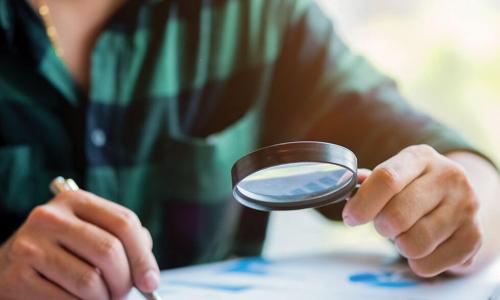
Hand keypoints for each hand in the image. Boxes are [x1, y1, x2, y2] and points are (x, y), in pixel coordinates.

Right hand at [0, 190, 158, 298]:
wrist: (11, 268)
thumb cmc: (63, 253)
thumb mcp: (89, 234)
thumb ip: (120, 240)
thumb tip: (148, 272)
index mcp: (75, 200)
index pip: (124, 223)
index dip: (143, 256)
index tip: (150, 281)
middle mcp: (50, 217)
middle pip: (109, 250)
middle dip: (124, 281)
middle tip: (124, 294)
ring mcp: (31, 245)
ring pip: (90, 280)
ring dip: (103, 299)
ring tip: (101, 299)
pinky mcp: (18, 276)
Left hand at [343, 145, 481, 276]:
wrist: (458, 199)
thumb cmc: (414, 187)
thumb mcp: (395, 173)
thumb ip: (370, 182)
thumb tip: (348, 187)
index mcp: (421, 157)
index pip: (387, 179)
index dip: (363, 203)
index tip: (351, 217)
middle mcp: (449, 177)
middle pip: (397, 216)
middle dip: (382, 227)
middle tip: (385, 225)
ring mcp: (466, 207)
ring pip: (414, 243)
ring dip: (400, 246)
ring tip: (406, 234)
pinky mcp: (474, 237)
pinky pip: (428, 264)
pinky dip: (417, 263)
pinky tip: (424, 247)